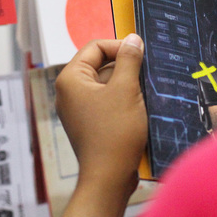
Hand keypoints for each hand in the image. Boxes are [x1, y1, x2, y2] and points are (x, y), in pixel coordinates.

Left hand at [56, 34, 146, 216]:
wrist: (109, 178)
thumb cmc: (114, 132)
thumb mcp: (126, 90)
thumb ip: (129, 60)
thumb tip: (132, 39)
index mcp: (71, 79)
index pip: (95, 47)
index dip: (119, 46)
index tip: (141, 54)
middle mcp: (69, 91)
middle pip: (100, 64)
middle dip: (125, 67)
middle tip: (147, 73)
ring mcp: (78, 108)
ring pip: (106, 83)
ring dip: (127, 84)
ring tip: (146, 91)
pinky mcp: (89, 122)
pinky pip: (106, 101)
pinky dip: (123, 99)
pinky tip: (140, 106)